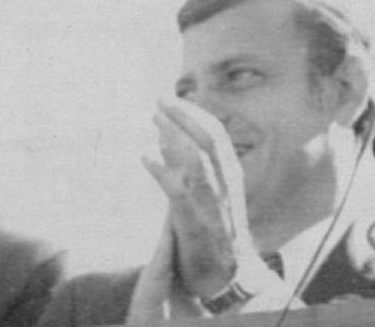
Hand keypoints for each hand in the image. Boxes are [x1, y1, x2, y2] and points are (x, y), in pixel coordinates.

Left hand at [141, 98, 268, 302]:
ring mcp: (212, 202)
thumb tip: (164, 137)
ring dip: (174, 136)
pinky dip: (162, 171)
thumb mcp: (203, 193)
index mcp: (230, 174)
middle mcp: (225, 183)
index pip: (216, 135)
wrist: (228, 274)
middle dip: (185, 117)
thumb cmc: (214, 232)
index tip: (173, 100)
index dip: (195, 114)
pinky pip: (178, 192)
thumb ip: (184, 166)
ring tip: (153, 119)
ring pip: (197, 159)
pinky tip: (144, 157)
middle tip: (159, 100)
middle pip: (208, 140)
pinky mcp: (195, 223)